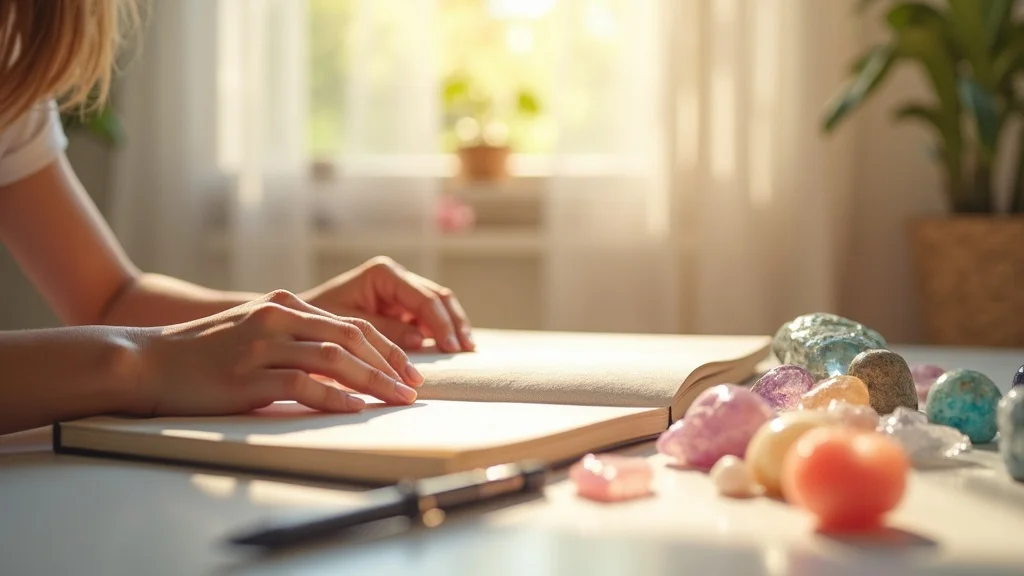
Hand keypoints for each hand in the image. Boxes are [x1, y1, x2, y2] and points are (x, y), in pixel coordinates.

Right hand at [129, 290, 423, 416]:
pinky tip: (355, 407)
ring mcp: (263, 345)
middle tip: (414, 386)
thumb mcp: (253, 330)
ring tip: (398, 398)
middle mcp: (278, 318)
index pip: (348, 324)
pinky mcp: (248, 374)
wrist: (148, 361)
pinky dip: (334, 396)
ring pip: (334, 358)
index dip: (384, 346)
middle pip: (350, 337)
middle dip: (389, 362)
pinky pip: (302, 384)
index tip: (408, 369)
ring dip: (373, 380)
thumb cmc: (202, 353)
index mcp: (283, 305)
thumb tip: (337, 360)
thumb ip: (292, 336)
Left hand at [301, 256, 474, 352]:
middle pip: (438, 297)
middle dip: (454, 323)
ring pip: (439, 305)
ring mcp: (400, 291)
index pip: (423, 298)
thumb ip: (383, 330)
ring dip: (453, 327)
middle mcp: (395, 277)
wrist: (294, 321)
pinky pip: (428, 317)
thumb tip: (421, 340)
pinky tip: (452, 350)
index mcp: (383, 273)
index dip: (441, 324)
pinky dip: (441, 332)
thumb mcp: (346, 326)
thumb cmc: (313, 321)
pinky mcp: (400, 307)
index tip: (451, 348)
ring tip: (467, 351)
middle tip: (466, 351)